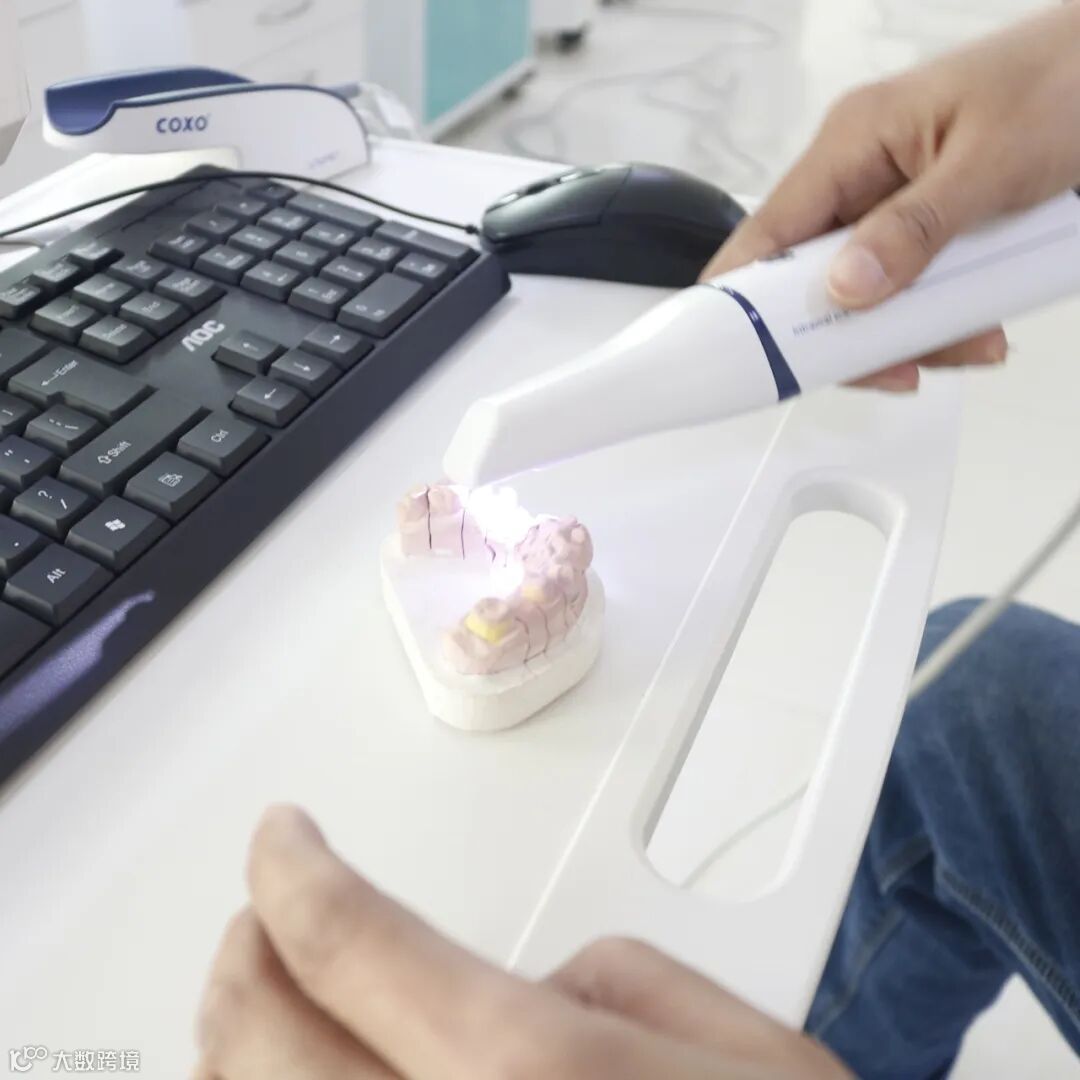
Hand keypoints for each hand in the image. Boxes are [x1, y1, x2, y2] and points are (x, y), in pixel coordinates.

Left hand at [193, 805, 849, 1078]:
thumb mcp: (753, 1051)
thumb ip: (614, 983)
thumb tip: (529, 990)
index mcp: (532, 1078)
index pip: (345, 940)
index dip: (291, 869)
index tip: (282, 836)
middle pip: (258, 1041)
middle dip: (245, 954)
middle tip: (266, 910)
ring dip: (240, 1044)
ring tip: (273, 991)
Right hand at [703, 3, 1079, 389]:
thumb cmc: (1066, 80)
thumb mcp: (991, 163)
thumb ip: (914, 229)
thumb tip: (845, 290)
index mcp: (851, 143)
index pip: (769, 233)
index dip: (746, 300)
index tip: (752, 361)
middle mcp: (860, 174)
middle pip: (817, 278)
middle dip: (854, 332)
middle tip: (898, 369)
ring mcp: (894, 201)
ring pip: (868, 292)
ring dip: (910, 333)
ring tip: (972, 348)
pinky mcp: (928, 222)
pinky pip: (912, 285)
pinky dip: (941, 317)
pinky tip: (980, 330)